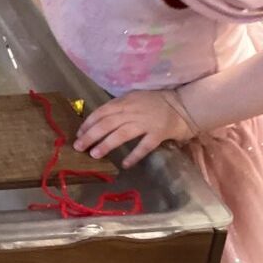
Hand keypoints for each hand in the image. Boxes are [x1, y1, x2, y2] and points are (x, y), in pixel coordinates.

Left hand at [73, 91, 193, 167]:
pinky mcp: (158, 134)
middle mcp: (133, 111)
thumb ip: (119, 107)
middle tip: (79, 147)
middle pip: (107, 123)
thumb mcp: (134, 98)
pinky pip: (144, 146)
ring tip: (94, 154)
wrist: (184, 105)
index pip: (102, 112)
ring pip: (122, 134)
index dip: (88, 123)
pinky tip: (124, 164)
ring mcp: (146, 122)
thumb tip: (99, 121)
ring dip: (106, 144)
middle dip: (90, 135)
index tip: (78, 134)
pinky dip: (134, 155)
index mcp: (125, 101)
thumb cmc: (156, 102)